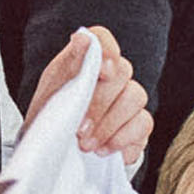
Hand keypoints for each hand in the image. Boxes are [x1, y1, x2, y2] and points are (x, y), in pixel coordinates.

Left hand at [26, 26, 152, 163]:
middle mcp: (112, 75)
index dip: (107, 51)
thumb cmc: (52, 119)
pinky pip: (143, 124)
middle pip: (123, 72)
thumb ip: (68, 68)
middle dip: (101, 103)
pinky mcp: (139, 124)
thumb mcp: (50, 95)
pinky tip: (103, 150)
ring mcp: (129, 99)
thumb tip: (83, 39)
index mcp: (85, 61)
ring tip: (86, 145)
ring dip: (109, 125)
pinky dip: (122, 139)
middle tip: (80, 129)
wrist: (55, 154)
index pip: (102, 39)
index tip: (104, 71)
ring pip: (136, 97)